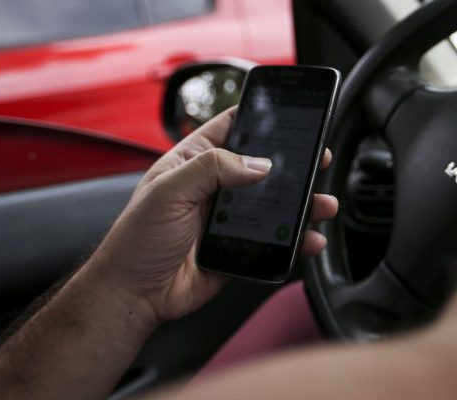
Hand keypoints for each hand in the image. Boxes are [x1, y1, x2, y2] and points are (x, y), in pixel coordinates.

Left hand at [83, 107, 338, 325]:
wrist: (133, 295)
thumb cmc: (136, 240)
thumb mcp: (168, 191)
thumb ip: (212, 168)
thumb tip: (258, 163)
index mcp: (193, 162)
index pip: (231, 128)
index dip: (260, 119)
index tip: (290, 116)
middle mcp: (214, 187)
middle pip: (262, 167)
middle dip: (294, 164)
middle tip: (318, 160)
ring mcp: (228, 219)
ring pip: (275, 205)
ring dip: (303, 204)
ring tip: (323, 203)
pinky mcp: (239, 249)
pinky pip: (275, 240)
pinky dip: (296, 240)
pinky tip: (309, 238)